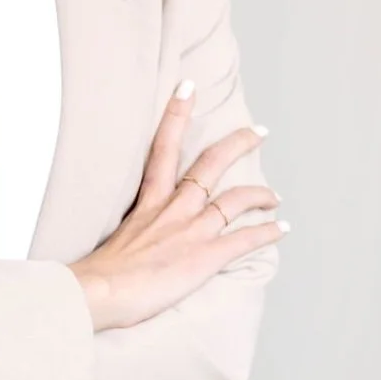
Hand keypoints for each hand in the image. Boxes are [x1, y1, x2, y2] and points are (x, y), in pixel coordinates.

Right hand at [68, 80, 286, 331]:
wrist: (100, 291)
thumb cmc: (98, 274)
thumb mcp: (111, 240)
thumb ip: (128, 234)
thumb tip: (125, 246)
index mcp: (148, 202)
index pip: (163, 147)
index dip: (177, 114)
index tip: (188, 87)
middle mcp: (173, 209)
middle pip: (210, 164)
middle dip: (237, 144)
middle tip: (258, 131)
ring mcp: (191, 231)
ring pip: (234, 200)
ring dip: (260, 194)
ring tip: (275, 196)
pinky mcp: (205, 256)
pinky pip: (245, 239)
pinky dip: (267, 233)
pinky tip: (282, 229)